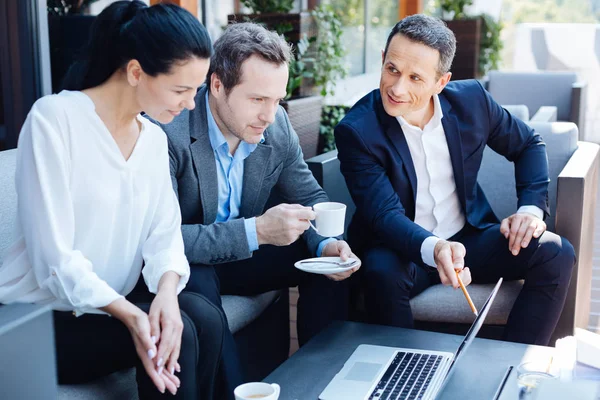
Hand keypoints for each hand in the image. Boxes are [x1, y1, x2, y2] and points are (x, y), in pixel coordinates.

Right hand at [102, 298, 176, 394]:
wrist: (133, 316)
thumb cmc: (139, 322)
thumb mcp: (143, 330)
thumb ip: (147, 343)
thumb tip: (152, 355)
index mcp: (145, 352)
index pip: (152, 369)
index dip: (158, 380)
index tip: (164, 389)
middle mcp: (146, 355)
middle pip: (156, 372)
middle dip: (165, 381)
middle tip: (175, 390)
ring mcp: (148, 352)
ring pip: (158, 368)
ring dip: (167, 376)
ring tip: (175, 383)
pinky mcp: (151, 349)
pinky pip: (159, 361)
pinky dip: (166, 367)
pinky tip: (172, 370)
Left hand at [148, 272, 183, 394]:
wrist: (169, 294)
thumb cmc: (160, 303)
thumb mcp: (153, 313)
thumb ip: (153, 329)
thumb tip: (153, 342)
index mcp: (171, 323)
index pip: (166, 342)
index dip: (162, 354)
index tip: (158, 364)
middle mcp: (178, 328)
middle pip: (173, 347)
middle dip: (168, 361)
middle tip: (164, 374)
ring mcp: (180, 329)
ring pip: (177, 347)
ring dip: (174, 360)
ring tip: (171, 372)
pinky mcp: (179, 330)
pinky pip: (178, 344)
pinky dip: (176, 354)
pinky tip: (174, 362)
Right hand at [256, 203, 315, 245]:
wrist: (261, 230)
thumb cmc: (270, 217)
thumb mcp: (282, 207)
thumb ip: (297, 207)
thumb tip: (309, 208)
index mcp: (291, 214)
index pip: (309, 215)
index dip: (311, 214)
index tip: (310, 214)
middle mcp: (292, 225)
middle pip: (308, 224)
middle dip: (304, 221)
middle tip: (296, 220)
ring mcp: (291, 234)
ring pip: (302, 231)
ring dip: (298, 227)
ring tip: (289, 225)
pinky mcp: (290, 241)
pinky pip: (297, 236)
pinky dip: (294, 233)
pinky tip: (286, 230)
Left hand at [321, 240, 361, 280]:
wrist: (326, 251)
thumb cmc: (335, 247)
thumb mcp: (340, 244)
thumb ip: (344, 249)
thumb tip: (345, 258)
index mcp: (353, 259)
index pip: (357, 264)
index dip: (354, 266)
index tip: (348, 265)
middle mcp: (349, 267)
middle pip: (348, 272)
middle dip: (341, 269)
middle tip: (334, 263)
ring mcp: (343, 272)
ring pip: (341, 276)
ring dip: (335, 271)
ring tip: (330, 265)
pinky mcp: (337, 276)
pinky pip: (335, 277)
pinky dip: (331, 274)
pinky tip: (328, 269)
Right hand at [433, 240, 470, 288]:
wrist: (443, 249)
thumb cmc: (451, 248)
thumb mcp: (457, 247)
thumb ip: (458, 257)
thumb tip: (458, 268)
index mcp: (443, 257)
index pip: (447, 269)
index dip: (452, 277)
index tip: (457, 284)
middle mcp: (440, 267)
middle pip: (446, 280)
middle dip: (459, 280)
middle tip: (466, 269)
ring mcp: (442, 273)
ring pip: (450, 283)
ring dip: (462, 280)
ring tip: (466, 270)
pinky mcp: (447, 277)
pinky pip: (454, 283)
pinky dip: (463, 281)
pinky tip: (465, 273)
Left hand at [500, 212, 545, 255]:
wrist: (529, 215)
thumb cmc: (516, 222)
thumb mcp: (507, 222)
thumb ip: (503, 228)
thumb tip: (507, 236)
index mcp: (517, 218)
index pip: (513, 231)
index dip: (511, 240)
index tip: (510, 249)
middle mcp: (525, 218)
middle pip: (520, 231)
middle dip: (517, 242)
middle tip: (515, 252)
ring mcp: (534, 220)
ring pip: (530, 229)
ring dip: (526, 238)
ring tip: (523, 246)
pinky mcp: (541, 224)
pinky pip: (540, 227)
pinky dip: (538, 232)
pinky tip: (535, 236)